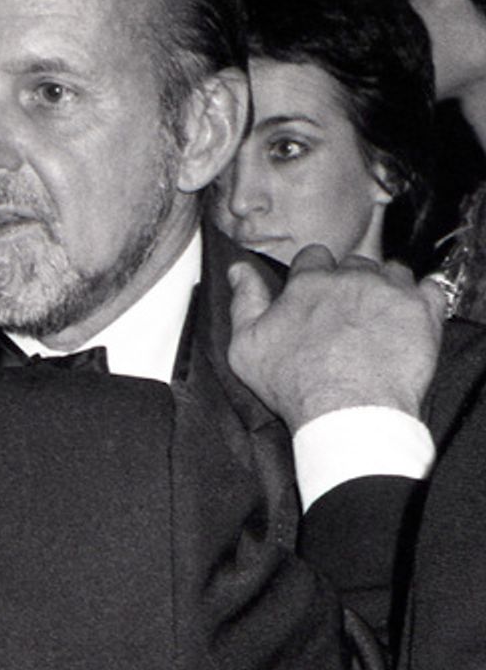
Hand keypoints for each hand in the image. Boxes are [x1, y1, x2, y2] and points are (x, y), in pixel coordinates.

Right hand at [228, 245, 445, 431]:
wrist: (347, 413)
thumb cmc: (294, 385)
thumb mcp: (246, 346)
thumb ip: (244, 302)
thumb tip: (239, 271)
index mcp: (308, 283)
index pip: (314, 257)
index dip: (315, 274)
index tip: (317, 294)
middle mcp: (349, 278)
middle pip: (354, 263)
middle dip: (351, 281)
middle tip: (348, 311)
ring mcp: (388, 291)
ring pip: (392, 271)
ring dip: (386, 287)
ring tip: (380, 316)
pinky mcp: (421, 310)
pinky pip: (430, 288)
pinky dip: (422, 298)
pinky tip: (409, 317)